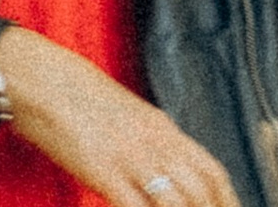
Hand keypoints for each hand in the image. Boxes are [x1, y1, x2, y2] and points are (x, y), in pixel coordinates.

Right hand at [0, 28, 237, 206]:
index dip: (228, 199)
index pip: (211, 170)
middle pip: (200, 189)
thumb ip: (153, 143)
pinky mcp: (105, 170)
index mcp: (164, 129)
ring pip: (175, 201)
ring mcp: (132, 157)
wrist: (49, 83)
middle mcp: (156, 143)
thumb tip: (170, 169)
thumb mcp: (130, 119)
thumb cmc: (85, 103)